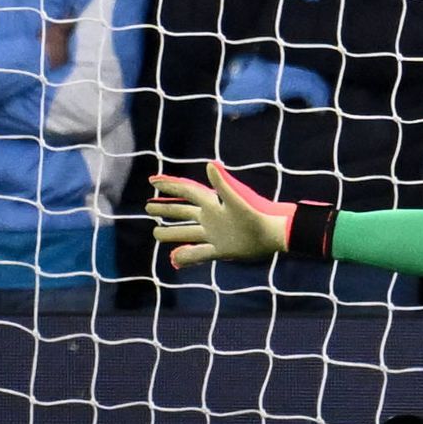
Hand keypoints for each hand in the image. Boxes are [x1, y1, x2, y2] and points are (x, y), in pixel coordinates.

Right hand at [145, 164, 291, 263]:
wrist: (274, 235)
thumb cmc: (258, 215)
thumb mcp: (237, 199)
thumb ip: (221, 184)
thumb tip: (209, 164)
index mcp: (214, 204)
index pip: (187, 192)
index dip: (170, 186)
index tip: (152, 181)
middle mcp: (212, 217)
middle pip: (184, 211)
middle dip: (167, 208)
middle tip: (148, 205)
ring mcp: (215, 234)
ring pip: (188, 232)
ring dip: (172, 232)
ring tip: (156, 232)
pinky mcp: (221, 249)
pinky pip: (199, 253)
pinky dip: (186, 256)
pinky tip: (174, 259)